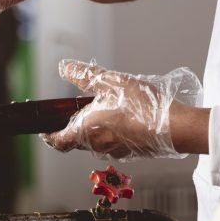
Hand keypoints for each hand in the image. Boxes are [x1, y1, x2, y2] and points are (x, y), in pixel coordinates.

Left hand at [41, 60, 203, 160]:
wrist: (175, 127)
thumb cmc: (142, 106)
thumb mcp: (109, 82)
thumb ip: (83, 75)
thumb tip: (64, 68)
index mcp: (86, 131)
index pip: (58, 141)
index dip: (49, 136)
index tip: (44, 130)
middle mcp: (97, 145)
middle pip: (76, 140)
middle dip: (73, 127)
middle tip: (75, 112)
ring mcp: (115, 151)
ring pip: (95, 142)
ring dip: (93, 130)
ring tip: (103, 110)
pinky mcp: (131, 152)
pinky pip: (113, 144)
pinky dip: (111, 133)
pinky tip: (122, 118)